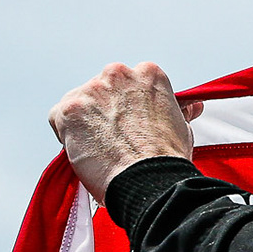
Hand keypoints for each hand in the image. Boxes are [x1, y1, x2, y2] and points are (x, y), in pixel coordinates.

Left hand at [48, 63, 202, 203]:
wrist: (147, 178)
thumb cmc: (166, 157)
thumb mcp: (180, 126)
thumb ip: (177, 111)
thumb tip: (192, 107)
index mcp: (148, 74)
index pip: (127, 85)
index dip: (127, 108)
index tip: (131, 126)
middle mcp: (118, 73)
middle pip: (100, 90)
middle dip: (103, 111)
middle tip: (114, 139)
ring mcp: (92, 89)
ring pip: (78, 103)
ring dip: (85, 123)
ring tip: (100, 149)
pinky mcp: (71, 108)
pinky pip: (59, 119)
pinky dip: (67, 135)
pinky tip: (85, 151)